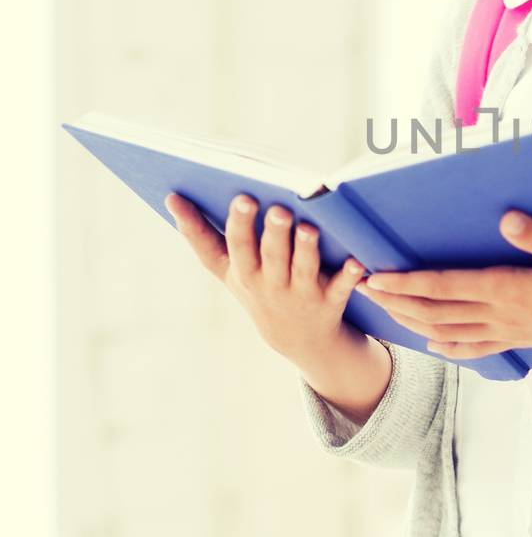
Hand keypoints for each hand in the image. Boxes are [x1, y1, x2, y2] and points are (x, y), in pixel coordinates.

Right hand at [163, 191, 367, 363]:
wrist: (298, 339)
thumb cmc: (257, 287)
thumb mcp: (226, 269)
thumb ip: (200, 236)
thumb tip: (170, 197)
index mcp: (243, 271)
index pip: (235, 246)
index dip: (237, 223)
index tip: (241, 197)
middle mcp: (269, 283)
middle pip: (270, 256)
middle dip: (272, 232)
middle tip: (277, 209)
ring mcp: (300, 294)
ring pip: (303, 269)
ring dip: (306, 249)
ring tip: (308, 227)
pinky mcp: (329, 302)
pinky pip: (340, 288)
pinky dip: (347, 276)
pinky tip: (356, 261)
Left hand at [355, 209, 531, 364]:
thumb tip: (507, 218)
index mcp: (508, 290)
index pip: (445, 286)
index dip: (407, 282)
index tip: (376, 277)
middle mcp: (500, 315)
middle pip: (435, 311)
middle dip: (396, 301)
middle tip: (362, 291)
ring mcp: (508, 331)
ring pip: (447, 331)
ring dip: (411, 322)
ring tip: (385, 312)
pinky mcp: (519, 340)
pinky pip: (473, 347)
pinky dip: (446, 346)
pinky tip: (432, 344)